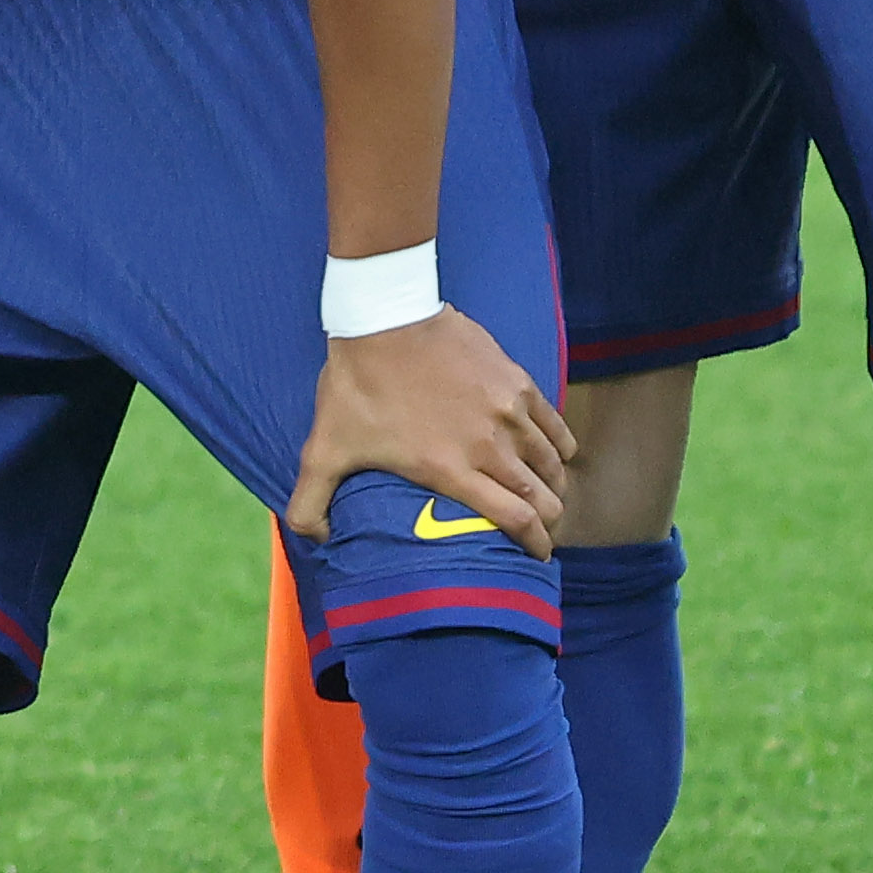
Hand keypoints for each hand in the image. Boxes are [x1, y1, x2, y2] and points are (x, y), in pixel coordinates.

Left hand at [285, 303, 572, 553]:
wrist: (383, 317)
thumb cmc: (356, 385)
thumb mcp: (324, 448)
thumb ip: (311, 501)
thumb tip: (316, 540)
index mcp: (450, 470)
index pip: (516, 520)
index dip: (535, 544)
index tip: (538, 556)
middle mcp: (489, 446)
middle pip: (543, 497)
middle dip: (549, 520)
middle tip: (544, 528)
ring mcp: (508, 412)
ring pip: (552, 463)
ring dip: (554, 484)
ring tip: (548, 495)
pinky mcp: (517, 382)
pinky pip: (555, 424)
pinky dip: (561, 445)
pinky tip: (558, 454)